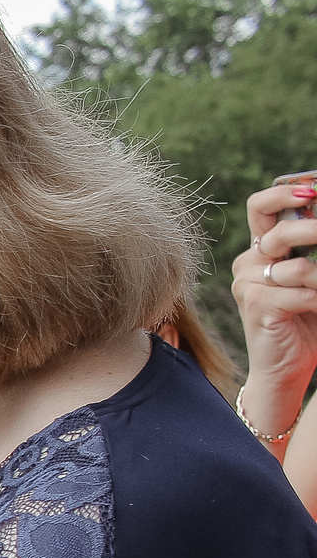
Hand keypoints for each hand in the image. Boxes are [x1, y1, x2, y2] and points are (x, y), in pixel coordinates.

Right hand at [230, 176, 316, 439]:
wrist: (287, 369)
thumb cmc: (307, 321)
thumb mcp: (314, 276)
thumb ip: (313, 248)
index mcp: (262, 249)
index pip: (261, 207)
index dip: (287, 193)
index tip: (315, 189)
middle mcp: (250, 263)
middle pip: (278, 231)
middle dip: (313, 229)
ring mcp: (248, 285)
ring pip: (294, 266)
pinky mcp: (256, 307)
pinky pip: (297, 293)